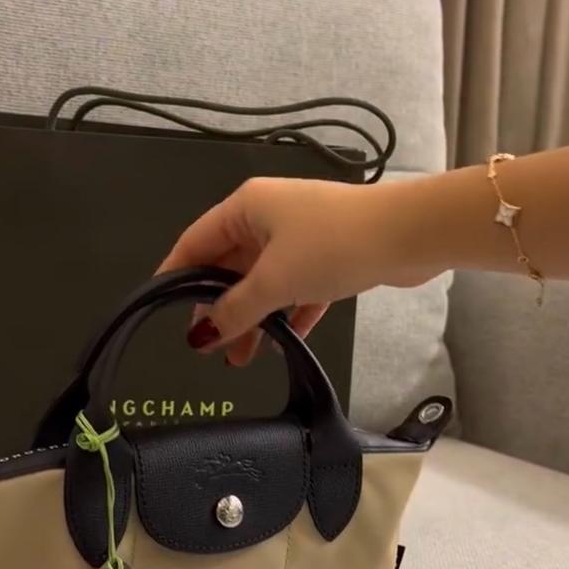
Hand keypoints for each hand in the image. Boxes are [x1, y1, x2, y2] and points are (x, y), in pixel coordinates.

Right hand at [157, 176, 414, 365]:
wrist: (408, 235)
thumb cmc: (332, 246)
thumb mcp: (275, 281)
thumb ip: (235, 310)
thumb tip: (201, 336)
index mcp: (246, 207)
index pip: (195, 242)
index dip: (175, 277)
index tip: (160, 311)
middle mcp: (269, 216)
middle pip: (229, 266)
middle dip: (219, 308)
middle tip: (209, 349)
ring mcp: (302, 236)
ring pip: (264, 282)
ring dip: (254, 318)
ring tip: (242, 360)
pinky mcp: (331, 256)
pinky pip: (297, 289)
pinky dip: (288, 314)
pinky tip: (284, 344)